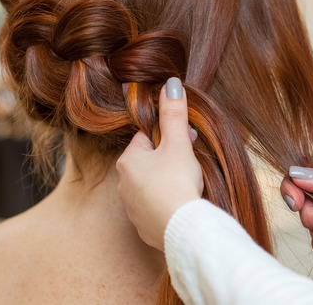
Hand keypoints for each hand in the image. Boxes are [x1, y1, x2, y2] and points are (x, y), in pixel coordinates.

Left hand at [116, 77, 202, 250]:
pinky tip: (182, 206)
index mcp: (127, 161)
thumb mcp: (178, 143)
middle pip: (149, 163)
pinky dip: (168, 205)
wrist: (181, 228)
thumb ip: (174, 114)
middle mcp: (123, 184)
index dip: (168, 138)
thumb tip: (170, 84)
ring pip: (152, 187)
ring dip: (168, 183)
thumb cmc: (176, 182)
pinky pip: (156, 209)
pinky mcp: (143, 227)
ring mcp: (132, 208)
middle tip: (189, 165)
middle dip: (169, 161)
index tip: (184, 144)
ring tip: (187, 186)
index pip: (145, 139)